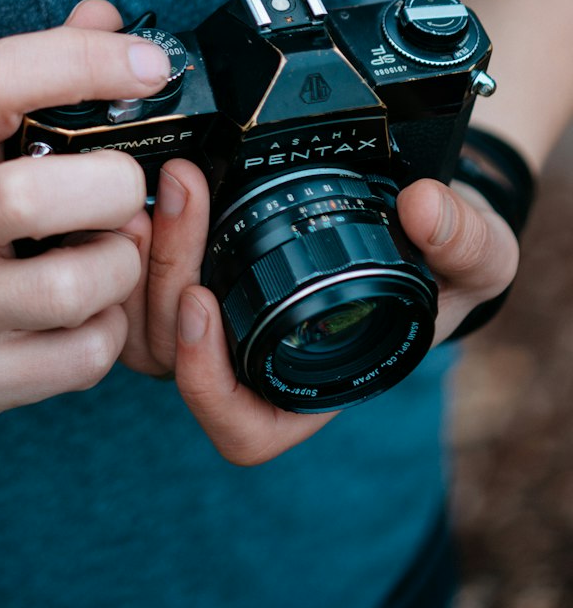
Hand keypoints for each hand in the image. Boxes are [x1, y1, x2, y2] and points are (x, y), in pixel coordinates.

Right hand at [0, 0, 169, 439]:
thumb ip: (31, 82)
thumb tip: (105, 17)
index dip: (79, 60)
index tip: (147, 63)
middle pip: (36, 195)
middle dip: (113, 185)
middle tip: (122, 188)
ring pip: (72, 286)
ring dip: (121, 265)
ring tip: (111, 254)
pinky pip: (77, 360)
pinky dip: (107, 332)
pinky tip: (89, 314)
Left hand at [121, 159, 520, 466]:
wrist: (409, 215)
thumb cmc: (439, 263)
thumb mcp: (476, 257)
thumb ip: (465, 243)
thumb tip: (425, 209)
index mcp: (307, 385)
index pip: (239, 425)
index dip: (207, 381)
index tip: (202, 304)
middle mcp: (246, 360)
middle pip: (170, 353)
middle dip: (166, 272)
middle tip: (182, 193)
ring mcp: (207, 317)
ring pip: (137, 317)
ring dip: (141, 249)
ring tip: (163, 183)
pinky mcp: (182, 268)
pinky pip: (130, 280)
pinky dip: (130, 237)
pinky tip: (144, 181)